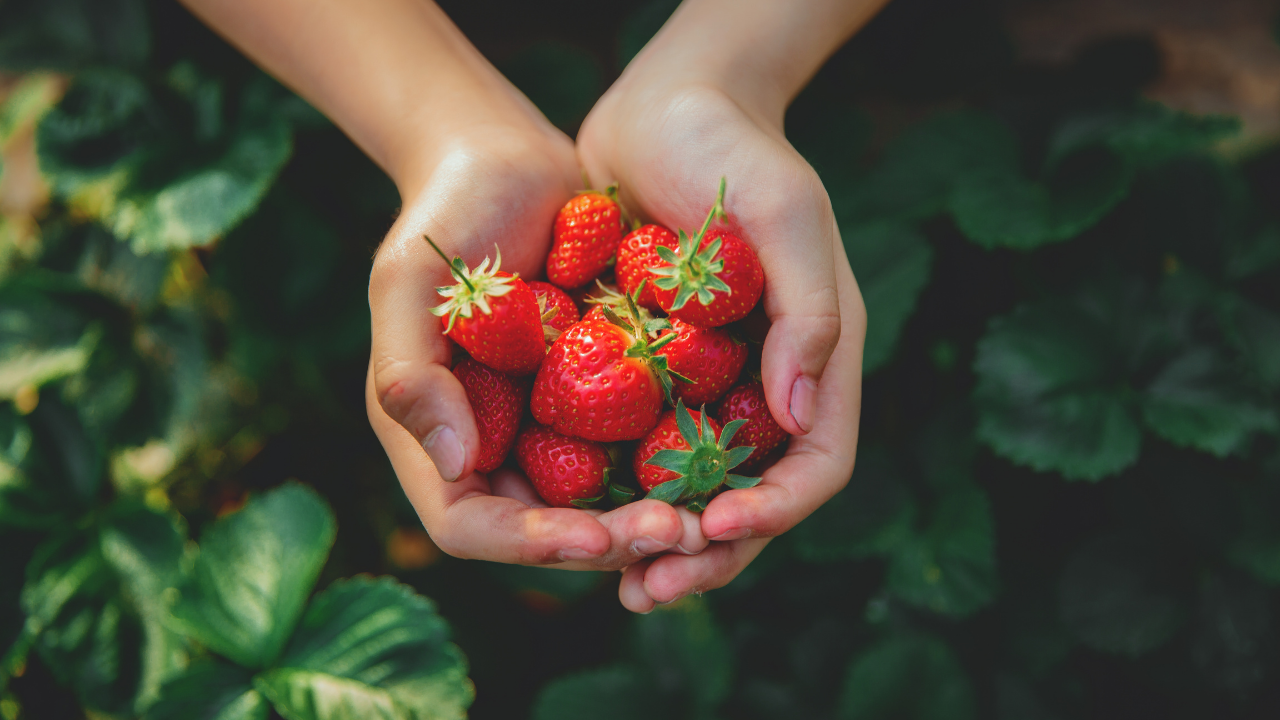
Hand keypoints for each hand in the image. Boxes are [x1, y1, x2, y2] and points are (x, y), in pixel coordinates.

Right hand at [366, 123, 711, 570]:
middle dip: (610, 540)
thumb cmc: (446, 214)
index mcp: (434, 435)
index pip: (470, 524)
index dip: (530, 543)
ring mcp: (545, 424)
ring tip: (708, 512)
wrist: (508, 160)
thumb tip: (450, 465)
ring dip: (648, 515)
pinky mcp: (596, 396)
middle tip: (680, 531)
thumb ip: (411, 372)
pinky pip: (632, 447)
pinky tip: (720, 460)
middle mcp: (491, 444)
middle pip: (545, 529)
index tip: (597, 537)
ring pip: (597, 502)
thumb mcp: (410, 283)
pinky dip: (669, 465)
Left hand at [578, 70, 866, 611]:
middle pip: (752, 497)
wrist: (662, 105)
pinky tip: (572, 516)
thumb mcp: (786, 215)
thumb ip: (809, 312)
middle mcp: (765, 385)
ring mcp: (708, 384)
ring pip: (693, 488)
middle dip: (709, 552)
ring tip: (616, 582)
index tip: (713, 524)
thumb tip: (800, 417)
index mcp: (814, 359)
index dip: (773, 510)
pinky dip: (615, 490)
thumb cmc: (732, 150)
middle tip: (650, 589)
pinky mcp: (651, 372)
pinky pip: (637, 448)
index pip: (815, 464)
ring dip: (660, 541)